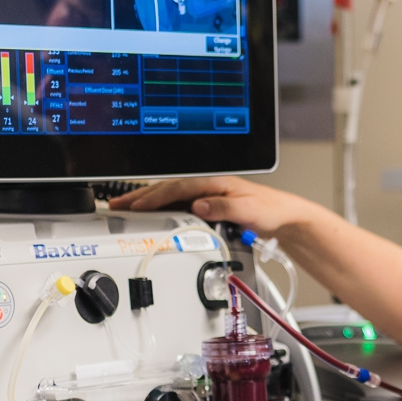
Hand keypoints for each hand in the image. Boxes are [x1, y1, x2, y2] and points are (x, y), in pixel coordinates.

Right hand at [106, 176, 328, 241]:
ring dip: (147, 203)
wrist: (285, 217)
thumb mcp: (248, 210)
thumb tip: (198, 206)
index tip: (135, 207)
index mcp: (213, 183)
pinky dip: (161, 210)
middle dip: (139, 197)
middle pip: (167, 191)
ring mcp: (206, 196)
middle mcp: (207, 187)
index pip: (176, 189)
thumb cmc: (271, 210)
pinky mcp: (208, 207)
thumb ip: (223, 207)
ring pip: (170, 198)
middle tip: (116, 205)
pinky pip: (178, 206)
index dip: (154, 198)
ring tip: (125, 210)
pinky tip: (150, 217)